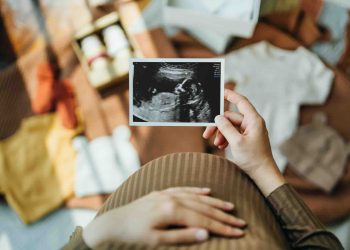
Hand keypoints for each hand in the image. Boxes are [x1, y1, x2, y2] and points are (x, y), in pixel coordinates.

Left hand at [83, 187, 246, 247]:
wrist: (112, 224)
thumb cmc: (133, 236)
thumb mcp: (157, 241)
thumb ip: (182, 236)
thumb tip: (206, 234)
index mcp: (171, 211)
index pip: (203, 220)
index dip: (222, 227)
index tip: (239, 231)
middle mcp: (171, 199)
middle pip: (203, 208)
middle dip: (223, 216)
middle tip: (241, 222)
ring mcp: (166, 194)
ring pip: (196, 197)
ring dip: (214, 203)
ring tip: (230, 207)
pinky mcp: (161, 193)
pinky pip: (183, 189)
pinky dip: (196, 191)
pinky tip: (207, 192)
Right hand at [203, 89, 284, 195]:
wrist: (262, 174)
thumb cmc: (253, 158)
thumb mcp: (236, 142)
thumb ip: (226, 128)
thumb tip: (218, 117)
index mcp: (253, 120)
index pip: (241, 102)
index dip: (231, 95)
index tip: (221, 91)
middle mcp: (252, 123)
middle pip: (230, 117)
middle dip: (218, 125)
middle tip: (207, 134)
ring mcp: (250, 131)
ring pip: (230, 126)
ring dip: (221, 133)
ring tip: (215, 144)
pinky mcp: (247, 138)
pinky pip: (233, 133)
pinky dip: (225, 138)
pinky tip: (220, 146)